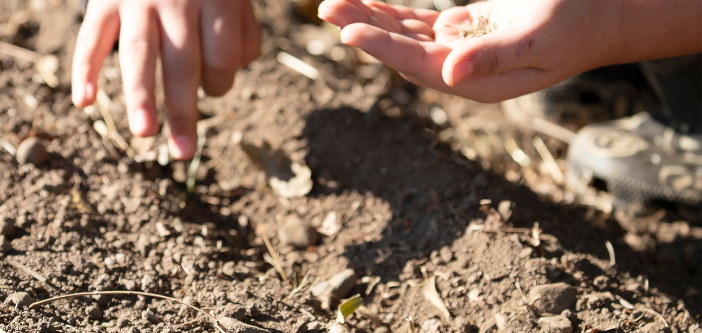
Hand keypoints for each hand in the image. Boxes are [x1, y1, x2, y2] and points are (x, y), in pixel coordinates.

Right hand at [72, 0, 260, 159]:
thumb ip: (240, 30)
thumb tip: (220, 82)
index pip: (223, 57)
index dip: (221, 81)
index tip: (213, 86)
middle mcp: (176, 0)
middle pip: (182, 64)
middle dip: (183, 111)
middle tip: (184, 151)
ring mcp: (138, 1)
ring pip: (139, 54)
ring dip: (140, 96)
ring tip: (144, 133)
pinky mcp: (106, 2)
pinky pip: (92, 38)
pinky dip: (85, 70)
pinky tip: (84, 102)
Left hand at [319, 0, 617, 102]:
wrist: (605, 16)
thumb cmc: (578, 25)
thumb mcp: (539, 41)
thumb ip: (494, 57)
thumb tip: (447, 76)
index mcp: (478, 83)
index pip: (418, 66)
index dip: (383, 48)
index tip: (350, 31)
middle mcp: (462, 72)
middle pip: (400, 52)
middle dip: (363, 29)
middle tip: (326, 9)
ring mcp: (460, 52)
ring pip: (404, 35)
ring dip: (371, 18)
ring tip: (333, 3)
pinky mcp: (464, 32)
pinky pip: (418, 24)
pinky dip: (393, 14)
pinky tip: (368, 4)